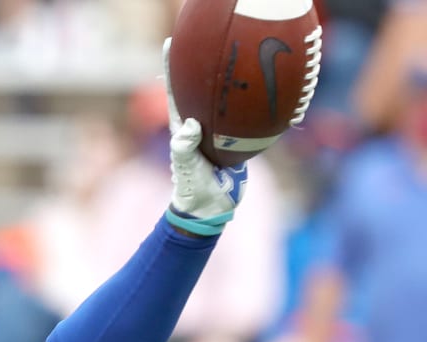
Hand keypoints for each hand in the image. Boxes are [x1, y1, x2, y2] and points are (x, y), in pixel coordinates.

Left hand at [162, 37, 247, 235]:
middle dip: (201, 67)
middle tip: (205, 43)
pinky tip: (262, 93)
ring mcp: (217, 131)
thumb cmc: (192, 187)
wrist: (211, 206)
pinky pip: (242, 118)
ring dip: (228, 82)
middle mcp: (198, 124)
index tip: (170, 44)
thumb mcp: (187, 167)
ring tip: (238, 58)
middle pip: (199, 89)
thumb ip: (184, 148)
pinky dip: (249, 106)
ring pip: (222, 101)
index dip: (172, 68)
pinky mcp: (234, 140)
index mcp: (182, 127)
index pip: (176, 92)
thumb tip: (189, 127)